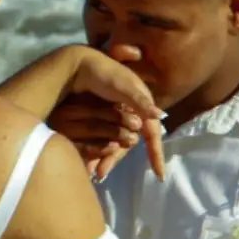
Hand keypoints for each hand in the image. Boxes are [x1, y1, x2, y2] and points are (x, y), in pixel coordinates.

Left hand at [48, 51, 166, 180]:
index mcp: (141, 106)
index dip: (156, 154)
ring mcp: (115, 116)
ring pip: (113, 143)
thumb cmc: (104, 72)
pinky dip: (94, 149)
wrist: (78, 64)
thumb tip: (160, 116)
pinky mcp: (101, 117)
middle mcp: (130, 114)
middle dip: (115, 159)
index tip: (160, 175)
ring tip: (91, 171)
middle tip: (101, 173)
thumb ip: (140, 100)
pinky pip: (101, 138)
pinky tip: (84, 159)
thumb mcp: (123, 85)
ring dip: (103, 157)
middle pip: (127, 143)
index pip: (152, 134)